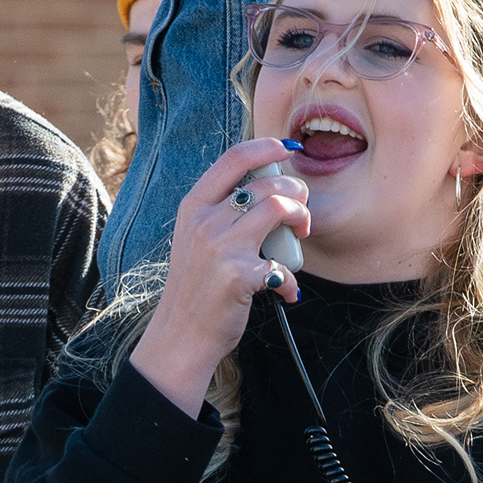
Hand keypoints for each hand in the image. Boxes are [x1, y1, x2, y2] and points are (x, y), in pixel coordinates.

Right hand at [130, 135, 308, 417]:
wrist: (181, 335)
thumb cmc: (196, 287)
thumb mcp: (195, 239)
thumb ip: (221, 212)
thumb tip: (265, 188)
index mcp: (193, 206)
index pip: (233, 158)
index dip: (267, 147)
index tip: (289, 149)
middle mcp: (204, 221)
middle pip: (266, 183)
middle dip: (296, 191)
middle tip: (302, 211)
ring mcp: (220, 247)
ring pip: (278, 209)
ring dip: (302, 219)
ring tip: (301, 236)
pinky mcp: (237, 276)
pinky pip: (282, 267)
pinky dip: (291, 281)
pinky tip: (286, 292)